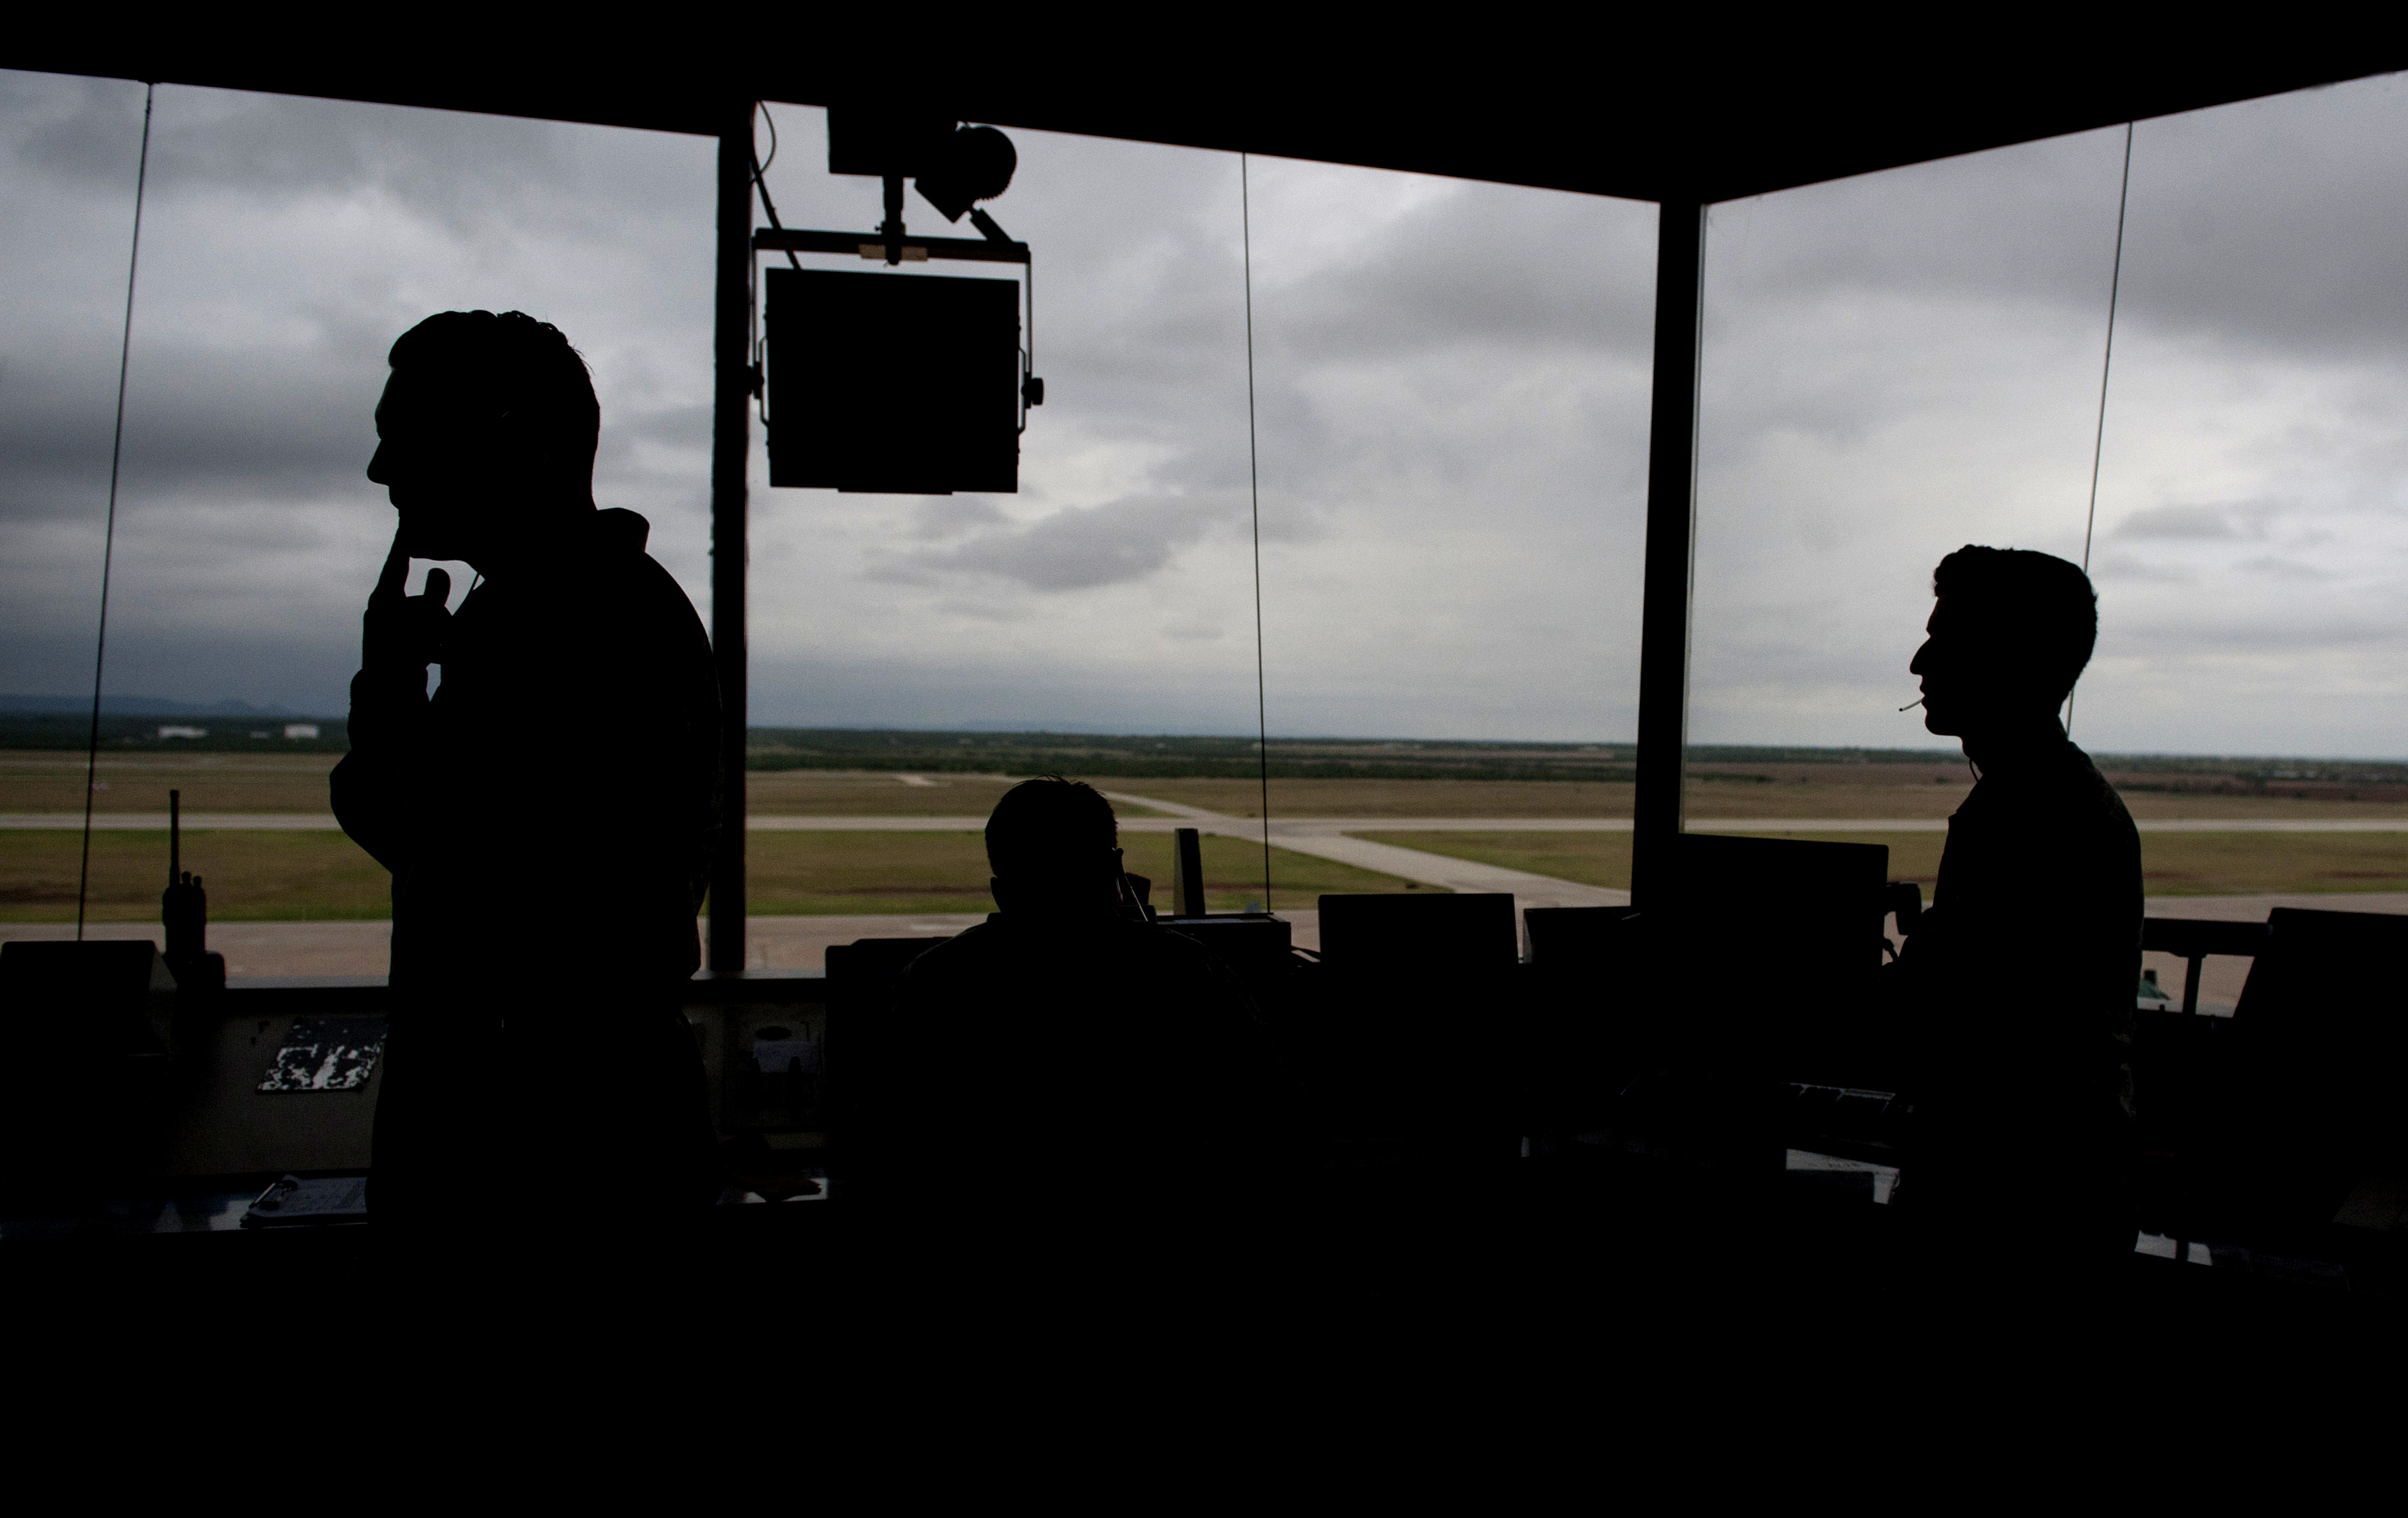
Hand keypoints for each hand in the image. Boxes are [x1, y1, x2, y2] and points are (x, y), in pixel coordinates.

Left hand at [362, 529, 452, 675]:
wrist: (385, 701)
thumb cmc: (402, 658)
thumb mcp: (424, 624)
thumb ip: (435, 596)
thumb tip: (439, 570)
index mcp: (383, 600)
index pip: (397, 562)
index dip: (404, 542)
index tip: (407, 522)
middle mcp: (383, 612)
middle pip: (420, 599)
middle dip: (437, 614)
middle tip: (443, 632)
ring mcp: (390, 630)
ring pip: (425, 618)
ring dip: (437, 632)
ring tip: (440, 651)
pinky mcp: (397, 647)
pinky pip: (421, 634)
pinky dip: (431, 643)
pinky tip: (436, 659)